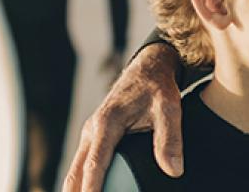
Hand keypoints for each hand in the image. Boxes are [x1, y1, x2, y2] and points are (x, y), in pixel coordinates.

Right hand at [62, 43, 183, 191]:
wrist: (147, 69)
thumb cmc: (158, 87)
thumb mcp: (169, 108)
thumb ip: (170, 138)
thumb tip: (173, 170)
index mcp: (106, 123)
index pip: (94, 164)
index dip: (91, 189)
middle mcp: (91, 130)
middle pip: (75, 172)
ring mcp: (90, 134)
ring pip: (75, 170)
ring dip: (76, 190)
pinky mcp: (94, 138)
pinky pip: (83, 165)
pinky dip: (83, 183)